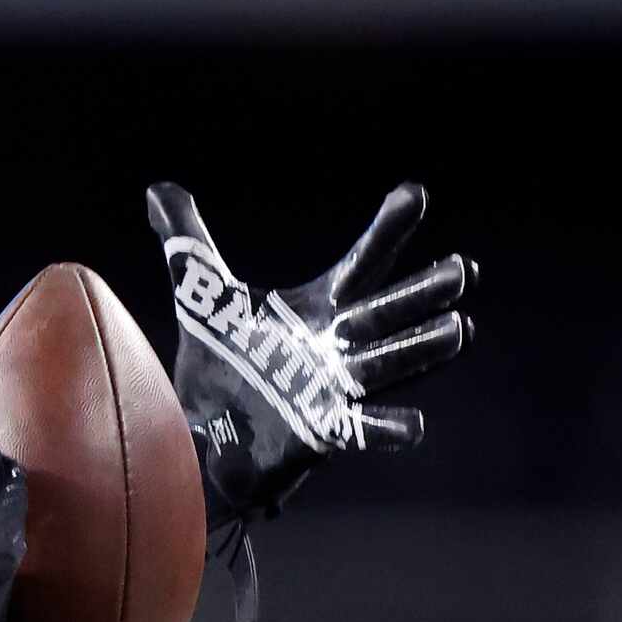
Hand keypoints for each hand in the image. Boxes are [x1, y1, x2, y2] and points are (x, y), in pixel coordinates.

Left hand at [147, 181, 474, 524]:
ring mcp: (334, 389)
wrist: (201, 431)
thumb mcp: (200, 294)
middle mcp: (337, 345)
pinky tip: (412, 426)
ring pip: (387, 365)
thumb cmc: (218, 363)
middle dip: (423, 293)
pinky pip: (362, 430)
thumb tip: (158, 190)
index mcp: (319, 308)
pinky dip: (385, 429)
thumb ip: (187, 241)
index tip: (415, 193)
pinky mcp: (322, 431)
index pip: (362, 262)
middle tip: (463, 269)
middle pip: (387, 313)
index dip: (388, 230)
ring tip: (459, 330)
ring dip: (421, 349)